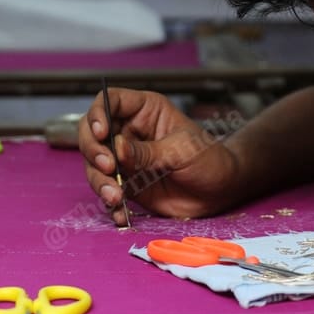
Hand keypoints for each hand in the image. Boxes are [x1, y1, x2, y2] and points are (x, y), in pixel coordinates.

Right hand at [79, 87, 241, 225]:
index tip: (101, 133)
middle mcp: (129, 132)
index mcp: (145, 111)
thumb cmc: (209, 159)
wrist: (221, 191)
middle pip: (92, 133)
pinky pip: (107, 190)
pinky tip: (119, 213)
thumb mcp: (181, 150)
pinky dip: (109, 203)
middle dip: (93, 150)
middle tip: (108, 166)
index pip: (110, 101)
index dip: (98, 114)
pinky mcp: (127, 183)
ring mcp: (125, 159)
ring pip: (95, 165)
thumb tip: (117, 148)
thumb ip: (148, 151)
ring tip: (116, 196)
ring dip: (99, 181)